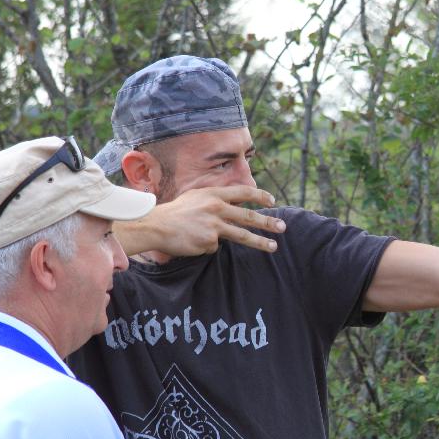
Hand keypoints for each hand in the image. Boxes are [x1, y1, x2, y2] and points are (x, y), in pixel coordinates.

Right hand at [128, 186, 286, 257]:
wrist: (156, 226)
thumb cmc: (174, 213)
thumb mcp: (196, 198)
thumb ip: (215, 200)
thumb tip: (235, 207)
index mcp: (213, 194)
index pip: (243, 192)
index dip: (260, 196)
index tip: (272, 202)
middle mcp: (216, 207)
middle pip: (249, 216)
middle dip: (268, 222)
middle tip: (283, 227)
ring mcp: (214, 225)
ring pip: (242, 234)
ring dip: (261, 242)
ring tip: (274, 247)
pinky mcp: (208, 241)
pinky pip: (214, 246)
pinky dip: (207, 246)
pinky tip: (194, 242)